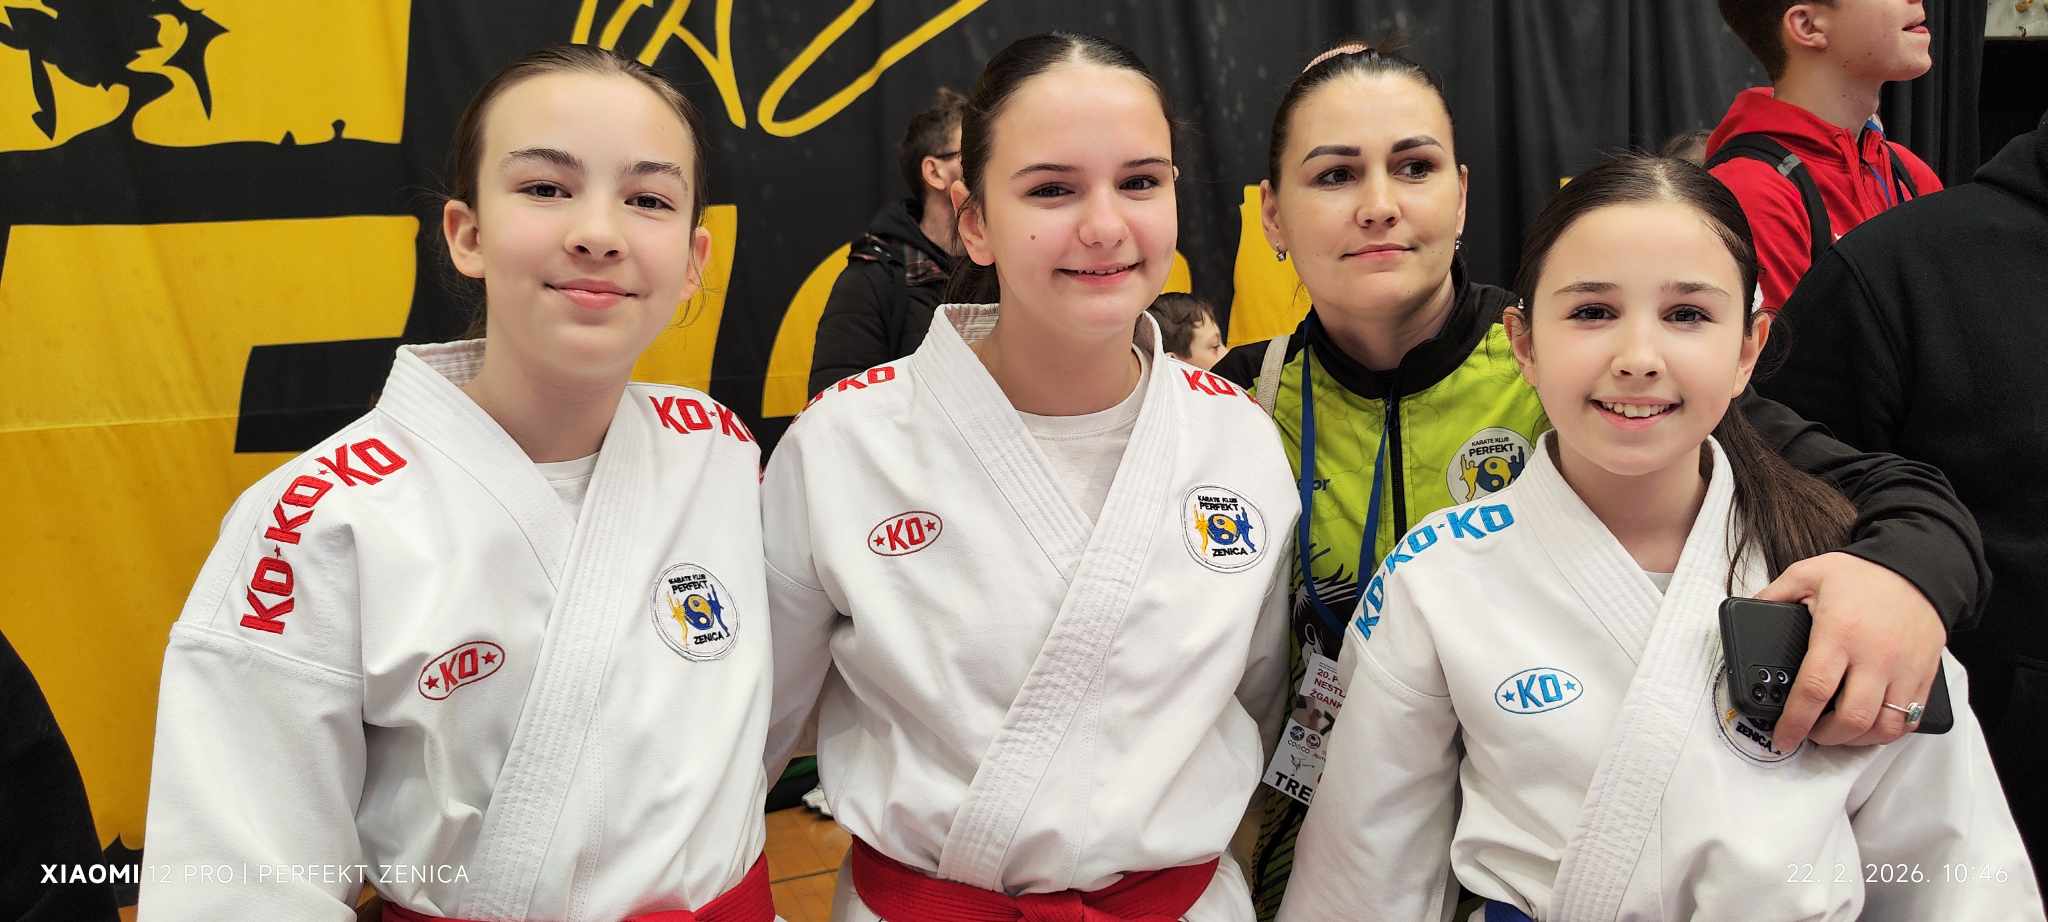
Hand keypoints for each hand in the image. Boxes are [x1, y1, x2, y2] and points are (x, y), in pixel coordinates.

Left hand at [1756, 552, 1944, 750]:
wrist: (1918, 565)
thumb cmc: (1862, 573)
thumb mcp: (1808, 573)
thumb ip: (1775, 595)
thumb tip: (1749, 612)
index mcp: (1839, 634)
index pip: (1814, 690)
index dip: (1795, 722)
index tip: (1782, 738)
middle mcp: (1875, 657)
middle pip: (1853, 718)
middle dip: (1826, 737)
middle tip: (1811, 732)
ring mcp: (1904, 669)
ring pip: (1885, 726)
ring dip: (1858, 739)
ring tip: (1839, 731)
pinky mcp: (1925, 675)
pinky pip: (1911, 718)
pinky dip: (1889, 730)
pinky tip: (1870, 723)